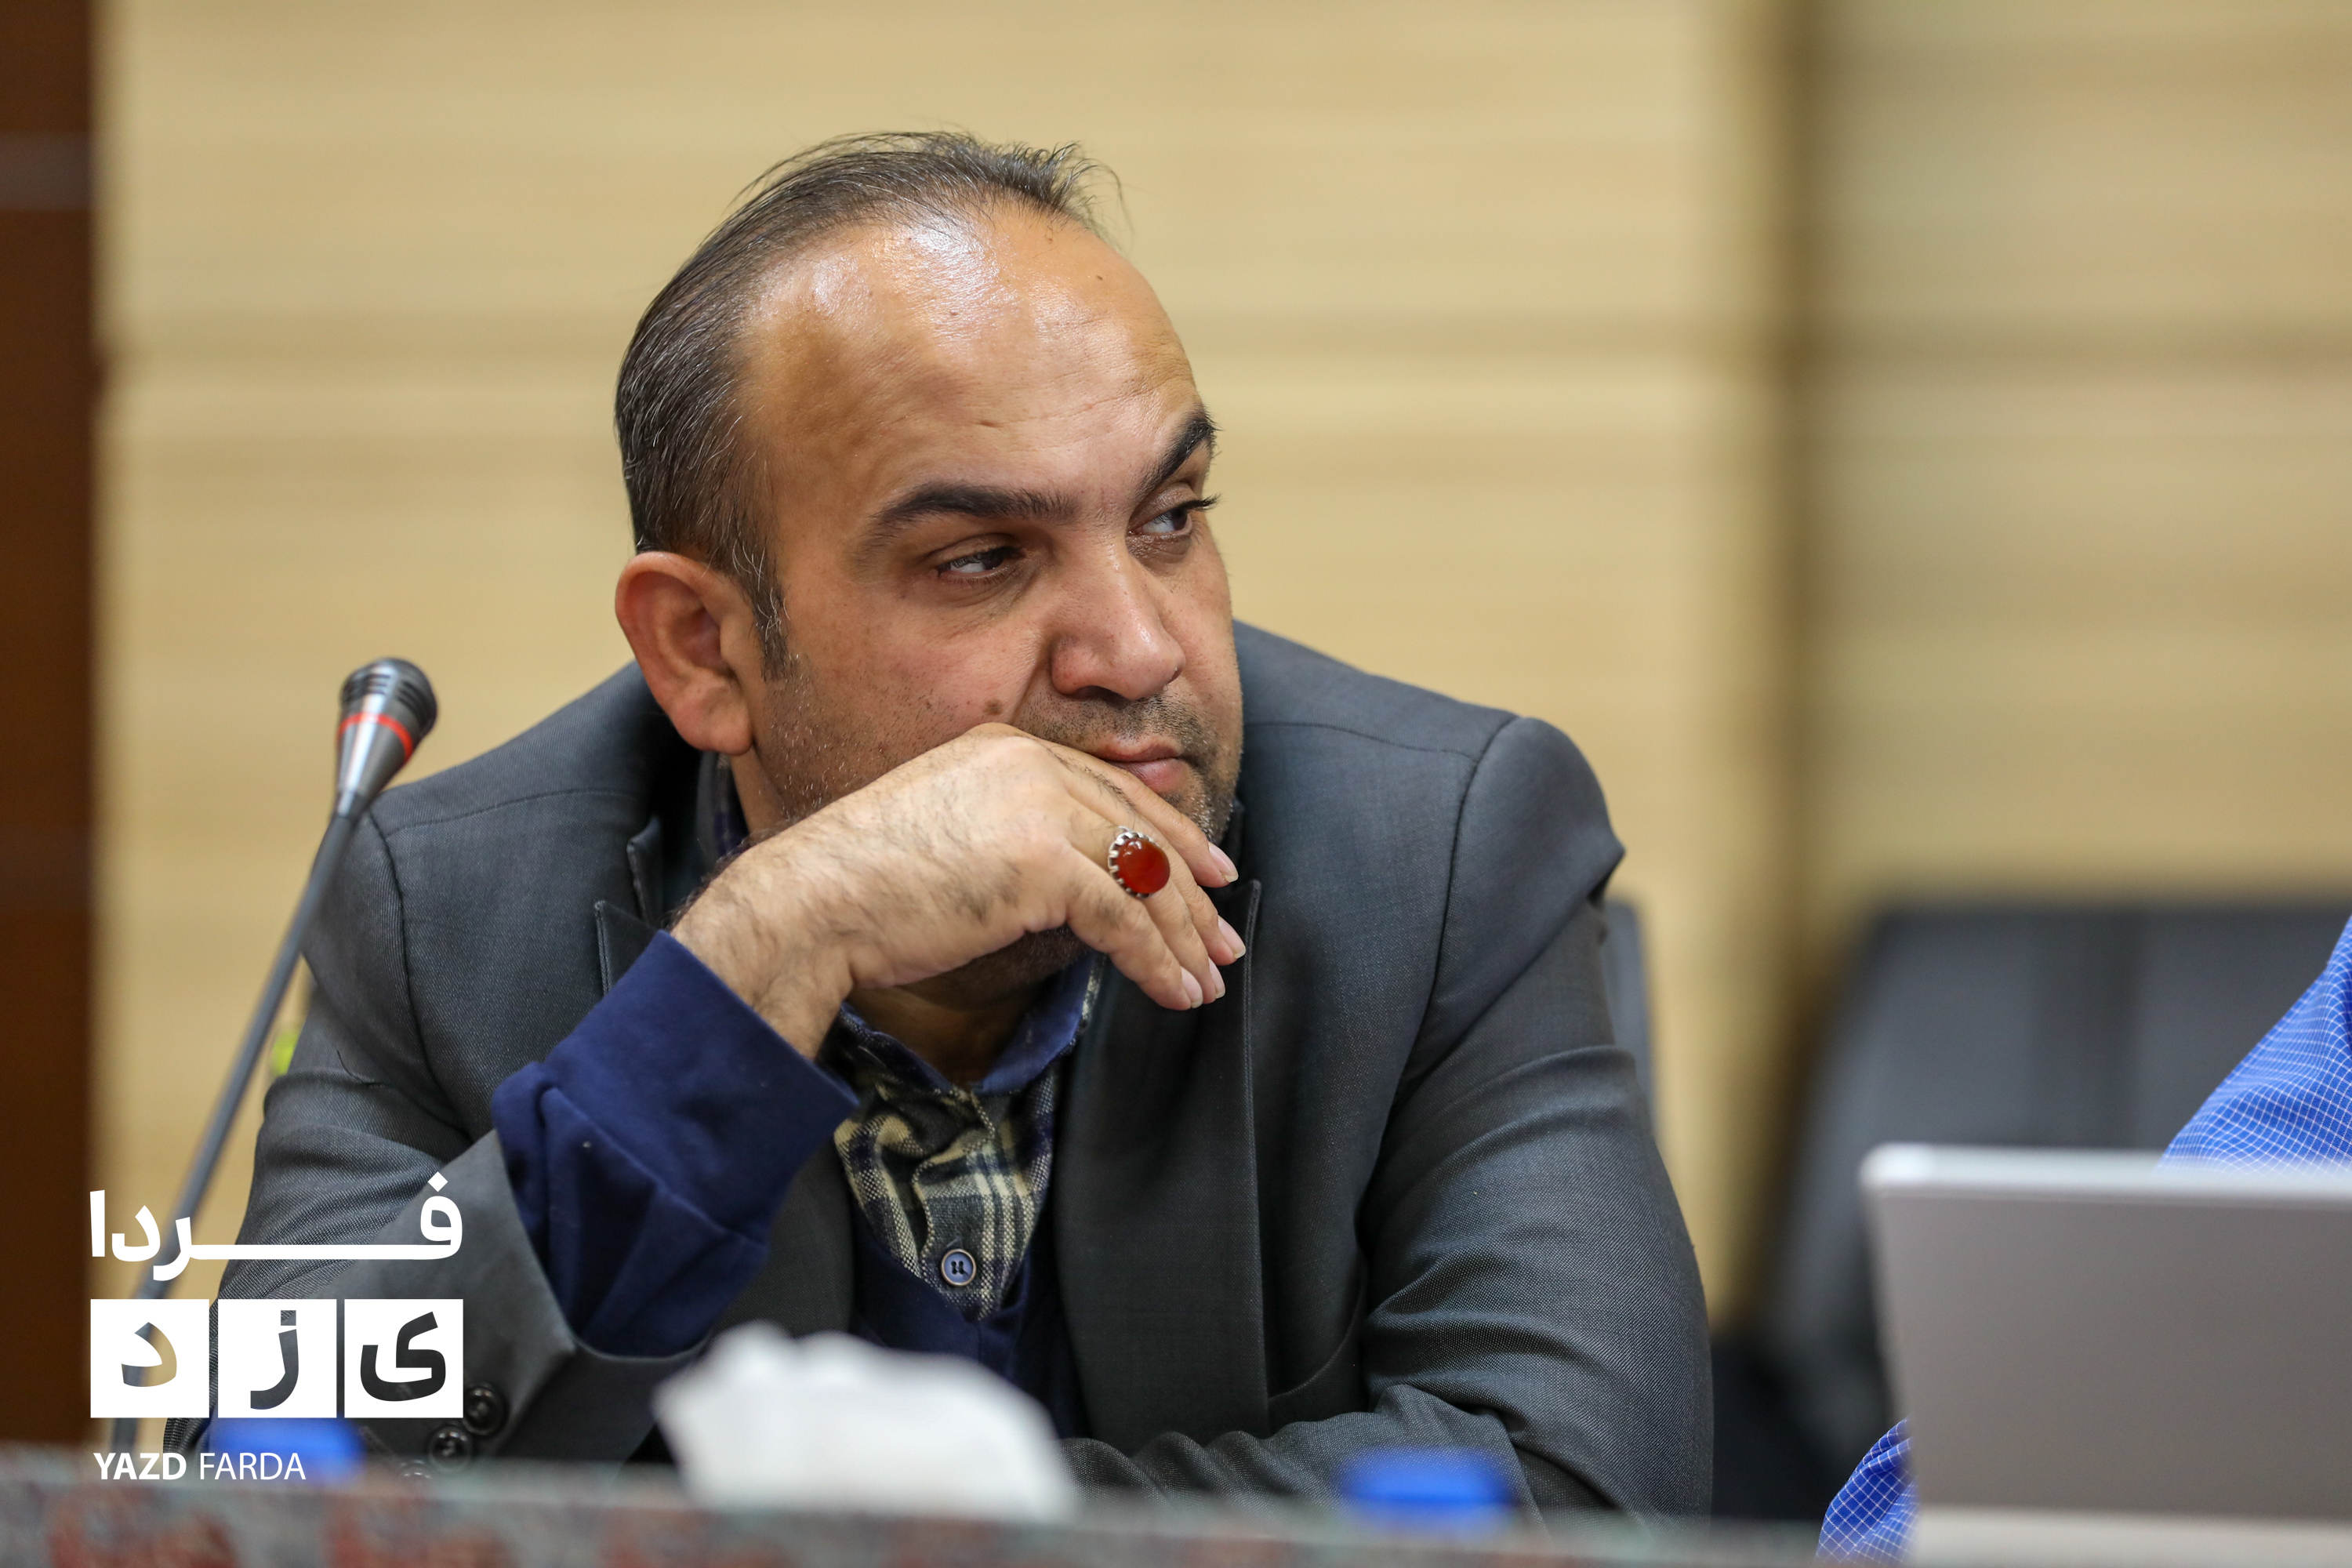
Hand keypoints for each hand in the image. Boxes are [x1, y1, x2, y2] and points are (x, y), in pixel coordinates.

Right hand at [671, 724, 1243, 1053]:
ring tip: (1206, 982)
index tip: (1209, 875)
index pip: (1111, 790)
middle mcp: (1029, 764)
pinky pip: (1124, 917)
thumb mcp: (947, 836)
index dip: (1169, 835)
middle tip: (1225, 940)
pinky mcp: (1042, 864)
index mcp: (1005, 747)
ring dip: (1181, 936)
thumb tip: (1067, 888)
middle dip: (1191, 892)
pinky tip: (1174, 991)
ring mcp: (1038, 809)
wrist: (810, 901)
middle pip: (1139, 830)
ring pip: (1142, 875)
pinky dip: (1157, 960)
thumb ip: (1008, 840)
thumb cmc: (861, 886)